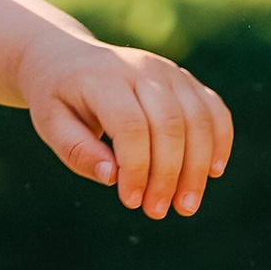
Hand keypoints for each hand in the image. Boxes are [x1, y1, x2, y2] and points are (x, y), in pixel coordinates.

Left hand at [20, 30, 232, 217]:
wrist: (67, 58)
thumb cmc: (58, 99)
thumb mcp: (50, 124)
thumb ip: (77, 151)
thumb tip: (113, 177)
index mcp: (103, 78)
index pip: (130, 125)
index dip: (136, 168)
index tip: (130, 201)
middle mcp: (141, 68)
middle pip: (171, 123)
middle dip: (169, 174)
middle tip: (158, 212)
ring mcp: (168, 71)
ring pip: (199, 118)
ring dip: (197, 167)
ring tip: (186, 205)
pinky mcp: (185, 79)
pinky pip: (214, 109)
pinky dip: (220, 141)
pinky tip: (213, 173)